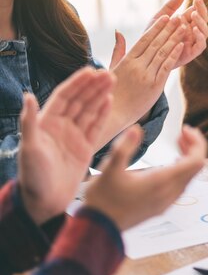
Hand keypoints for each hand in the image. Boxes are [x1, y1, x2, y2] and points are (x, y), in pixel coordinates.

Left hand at [18, 68, 113, 224]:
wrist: (45, 203)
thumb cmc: (33, 177)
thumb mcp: (30, 148)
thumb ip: (29, 121)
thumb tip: (27, 95)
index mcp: (46, 123)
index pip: (64, 96)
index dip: (77, 83)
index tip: (90, 70)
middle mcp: (61, 127)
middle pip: (80, 100)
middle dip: (93, 86)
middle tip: (108, 73)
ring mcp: (74, 137)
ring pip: (89, 111)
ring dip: (100, 95)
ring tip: (112, 81)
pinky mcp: (85, 148)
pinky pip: (96, 127)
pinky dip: (103, 114)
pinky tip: (110, 101)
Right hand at [85, 125, 206, 230]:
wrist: (99, 229)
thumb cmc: (103, 200)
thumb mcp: (109, 169)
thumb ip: (124, 147)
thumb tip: (137, 129)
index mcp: (162, 181)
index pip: (196, 160)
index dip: (197, 142)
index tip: (185, 129)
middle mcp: (170, 192)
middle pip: (196, 167)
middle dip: (194, 146)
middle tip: (182, 133)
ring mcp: (167, 201)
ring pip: (190, 176)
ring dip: (188, 158)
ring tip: (178, 142)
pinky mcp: (162, 206)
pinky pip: (182, 185)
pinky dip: (182, 169)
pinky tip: (170, 163)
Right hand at [106, 14, 185, 136]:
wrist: (114, 114)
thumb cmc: (112, 92)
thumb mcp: (112, 69)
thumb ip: (118, 50)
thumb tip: (119, 32)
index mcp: (127, 61)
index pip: (144, 39)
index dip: (156, 27)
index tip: (165, 16)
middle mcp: (137, 66)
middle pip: (156, 43)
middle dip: (169, 29)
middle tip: (180, 17)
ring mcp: (146, 76)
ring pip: (163, 53)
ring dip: (175, 38)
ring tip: (184, 27)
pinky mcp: (155, 87)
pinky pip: (166, 67)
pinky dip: (174, 55)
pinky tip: (181, 45)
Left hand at [145, 0, 207, 67]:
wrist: (146, 54)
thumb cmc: (152, 35)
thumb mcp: (160, 17)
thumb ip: (171, 6)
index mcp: (186, 22)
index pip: (197, 10)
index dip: (198, 1)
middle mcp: (192, 32)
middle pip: (203, 19)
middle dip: (201, 8)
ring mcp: (193, 42)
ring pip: (205, 31)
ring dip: (201, 22)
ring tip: (193, 14)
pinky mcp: (192, 53)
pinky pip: (201, 45)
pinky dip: (200, 37)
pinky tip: (194, 29)